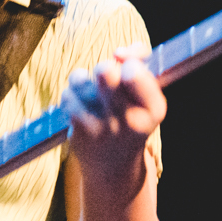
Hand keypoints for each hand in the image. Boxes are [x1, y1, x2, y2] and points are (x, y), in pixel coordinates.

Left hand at [61, 47, 166, 191]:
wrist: (115, 168)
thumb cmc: (131, 119)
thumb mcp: (147, 95)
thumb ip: (140, 62)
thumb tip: (121, 52)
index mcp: (154, 110)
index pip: (132, 71)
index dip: (127, 62)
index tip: (127, 71)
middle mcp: (130, 121)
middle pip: (104, 71)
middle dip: (103, 67)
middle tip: (107, 78)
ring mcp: (103, 129)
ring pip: (80, 80)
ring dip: (83, 81)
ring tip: (92, 92)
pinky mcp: (80, 134)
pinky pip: (68, 96)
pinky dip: (72, 96)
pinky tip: (81, 106)